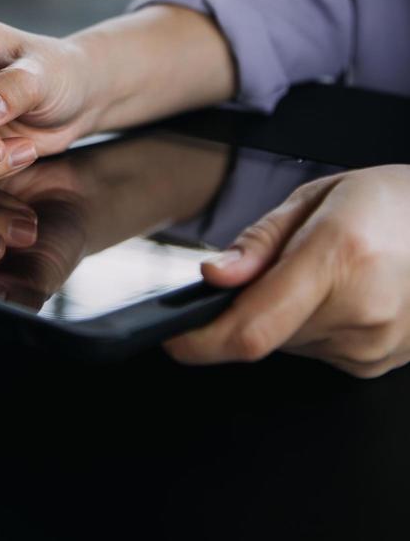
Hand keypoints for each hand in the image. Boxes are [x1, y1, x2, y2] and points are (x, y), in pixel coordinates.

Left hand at [164, 165, 409, 377]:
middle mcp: (361, 309)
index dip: (202, 340)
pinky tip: (342, 292)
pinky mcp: (378, 363)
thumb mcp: (316, 198)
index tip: (173, 337)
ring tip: (322, 271)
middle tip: (279, 266)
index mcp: (340, 256)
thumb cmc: (390, 204)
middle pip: (264, 333)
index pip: (252, 326)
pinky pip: (318, 351)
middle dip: (250, 305)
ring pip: (288, 344)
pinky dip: (313, 325)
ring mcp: (375, 345)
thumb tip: (214, 277)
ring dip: (283, 314)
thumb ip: (259, 242)